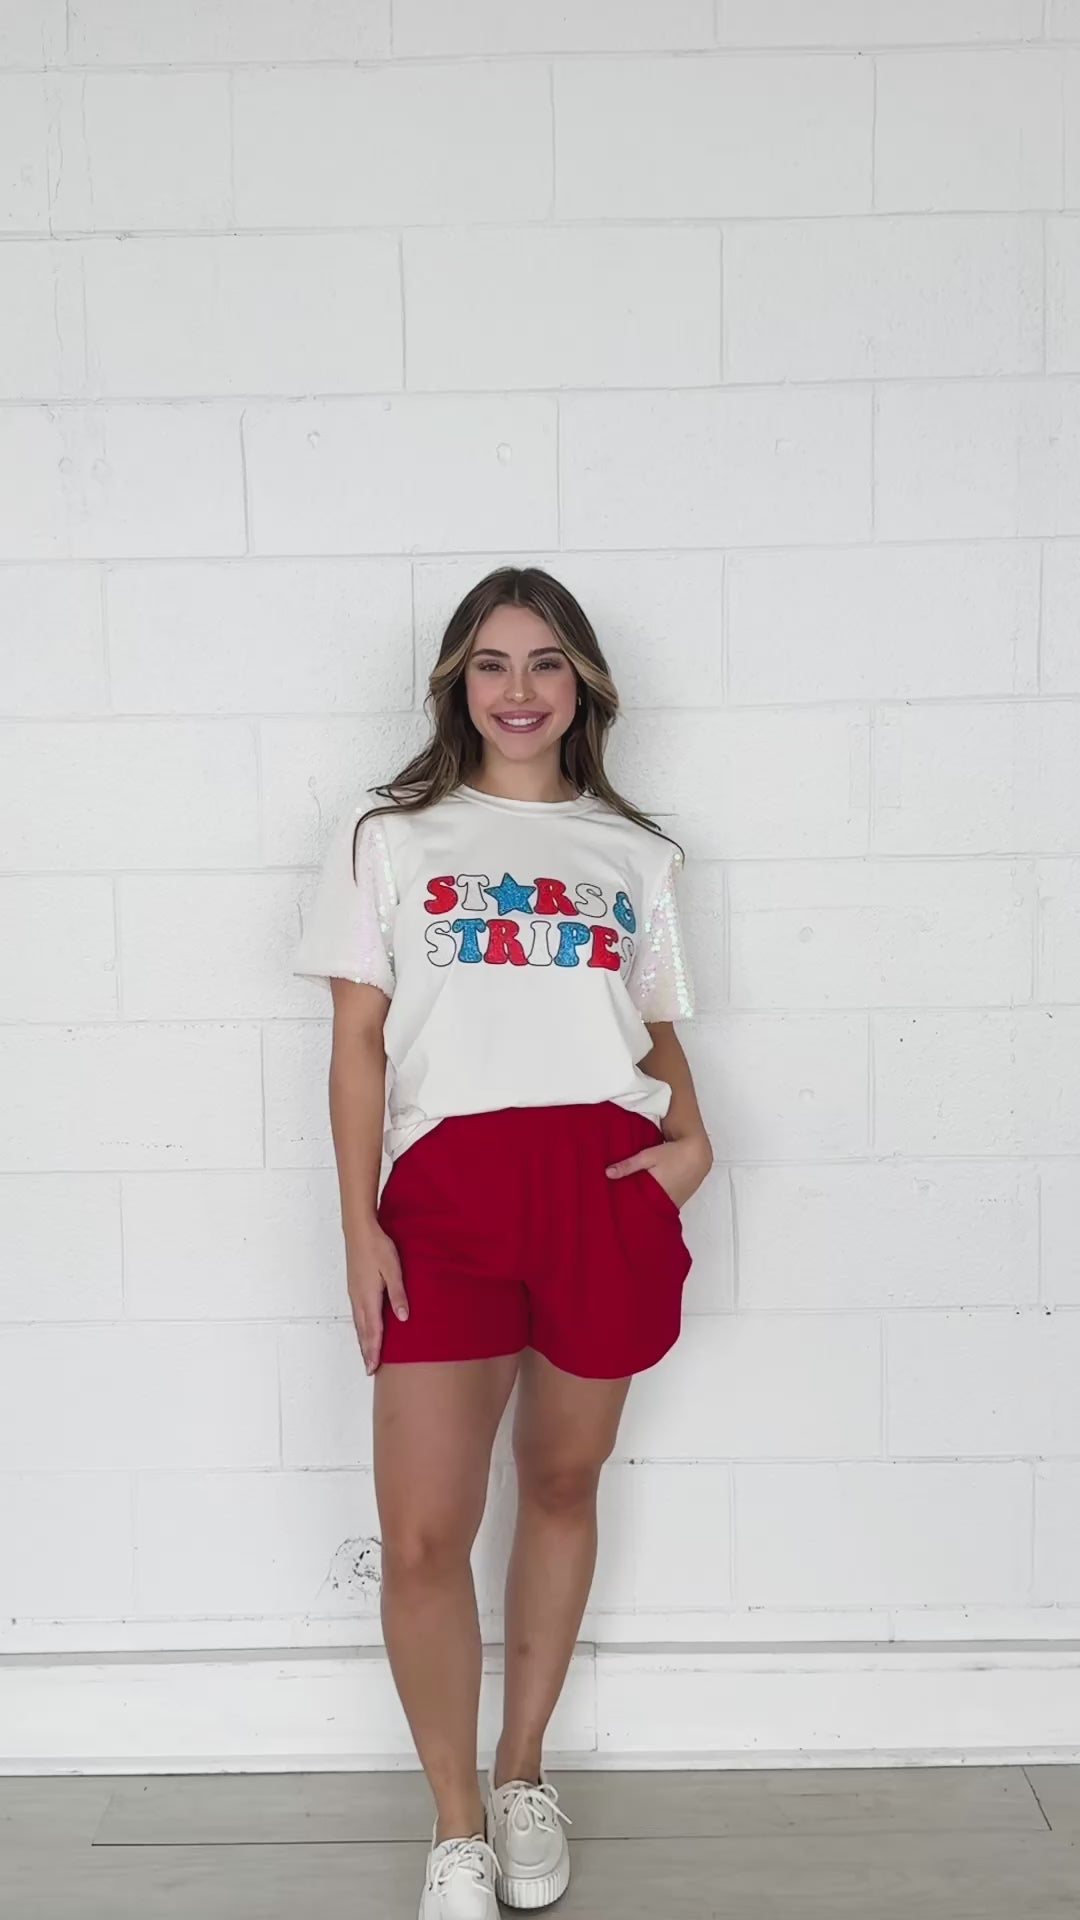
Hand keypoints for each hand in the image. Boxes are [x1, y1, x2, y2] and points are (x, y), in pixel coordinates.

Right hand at [345, 1225, 408, 1374]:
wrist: (359, 1230)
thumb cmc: (377, 1247)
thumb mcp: (393, 1269)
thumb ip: (398, 1293)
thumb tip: (403, 1318)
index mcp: (369, 1297)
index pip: (372, 1331)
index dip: (374, 1350)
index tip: (373, 1368)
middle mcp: (359, 1299)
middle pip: (362, 1331)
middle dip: (366, 1351)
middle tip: (369, 1370)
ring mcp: (354, 1293)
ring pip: (358, 1324)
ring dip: (362, 1341)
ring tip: (366, 1355)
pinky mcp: (354, 1288)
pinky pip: (357, 1314)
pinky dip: (360, 1328)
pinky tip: (363, 1329)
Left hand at [605, 1131, 712, 1210]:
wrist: (698, 1153)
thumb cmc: (673, 1154)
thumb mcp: (648, 1156)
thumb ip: (628, 1165)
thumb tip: (607, 1173)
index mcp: (656, 1193)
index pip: (636, 1207)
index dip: (625, 1207)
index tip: (614, 1207)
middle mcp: (666, 1202)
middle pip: (645, 1208)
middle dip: (634, 1206)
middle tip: (619, 1205)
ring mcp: (674, 1202)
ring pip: (655, 1207)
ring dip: (645, 1204)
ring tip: (632, 1200)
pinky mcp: (679, 1200)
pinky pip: (663, 1204)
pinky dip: (655, 1201)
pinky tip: (648, 1195)